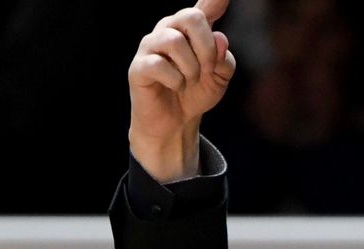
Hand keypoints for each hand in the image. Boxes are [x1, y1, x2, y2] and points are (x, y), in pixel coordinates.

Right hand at [129, 0, 236, 182]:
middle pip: (191, 17)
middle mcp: (168, 30)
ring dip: (191, 67)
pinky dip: (175, 80)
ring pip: (174, 40)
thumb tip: (220, 39)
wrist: (176, 123)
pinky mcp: (138, 67)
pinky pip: (159, 65)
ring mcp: (150, 47)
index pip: (202, 8)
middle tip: (208, 69)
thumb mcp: (220, 78)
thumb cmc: (196, 93)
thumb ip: (225, 59)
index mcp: (190, 29)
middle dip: (207, 46)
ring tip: (190, 80)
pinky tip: (176, 87)